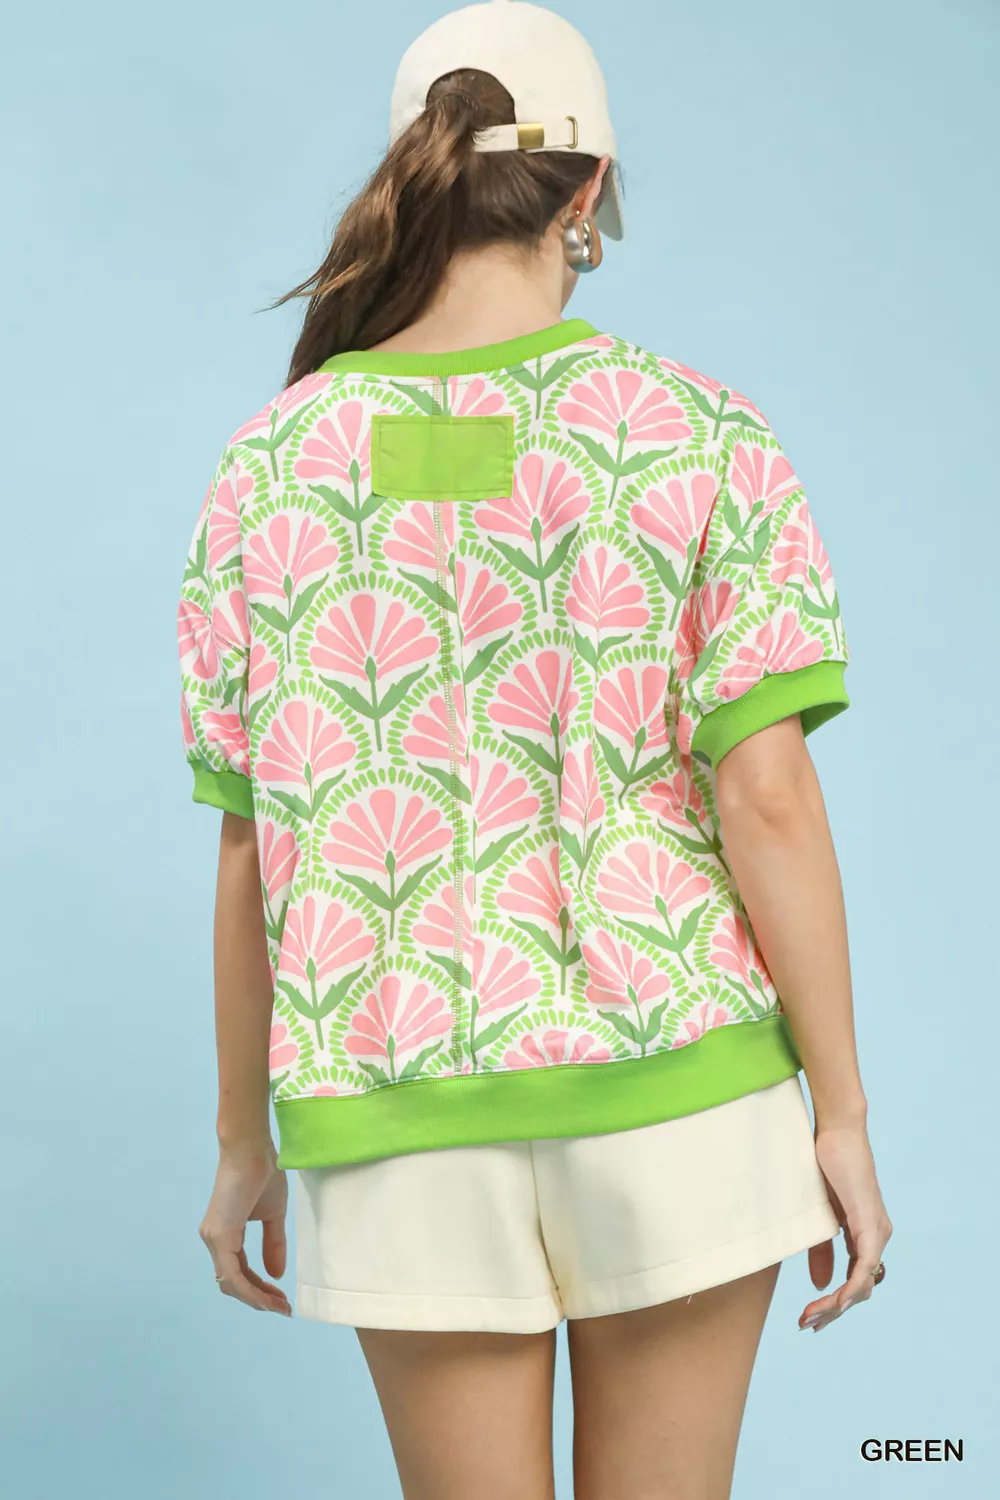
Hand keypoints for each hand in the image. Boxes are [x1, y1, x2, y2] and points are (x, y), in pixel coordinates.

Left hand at [199, 1144, 291, 1315]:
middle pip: (233, 1284)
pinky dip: (250, 1290)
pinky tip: (269, 1296)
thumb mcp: (273, 1215)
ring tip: (280, 1305)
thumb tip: (276, 1274)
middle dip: (259, 1299)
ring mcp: (213, 1239)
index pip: (238, 1272)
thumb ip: (273, 1243)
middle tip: (283, 1307)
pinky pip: (233, 1275)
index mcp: (224, 1233)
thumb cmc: (263, 1173)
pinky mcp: (220, 1236)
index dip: (259, 1289)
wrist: (252, 1149)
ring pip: (231, 1284)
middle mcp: (213, 1239)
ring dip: (257, 1299)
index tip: (282, 1300)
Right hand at [799, 1120, 891, 1332]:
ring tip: (810, 1317)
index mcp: (866, 1235)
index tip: (810, 1318)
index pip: (857, 1282)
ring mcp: (878, 1231)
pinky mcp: (871, 1223)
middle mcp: (878, 1237)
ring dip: (837, 1305)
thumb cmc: (826, 1165)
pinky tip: (835, 1301)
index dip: (835, 1304)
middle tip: (806, 1324)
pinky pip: (865, 1266)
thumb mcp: (820, 1215)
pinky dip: (851, 1286)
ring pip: (864, 1284)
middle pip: (862, 1290)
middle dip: (832, 1312)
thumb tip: (821, 1285)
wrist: (836, 1132)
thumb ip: (822, 1249)